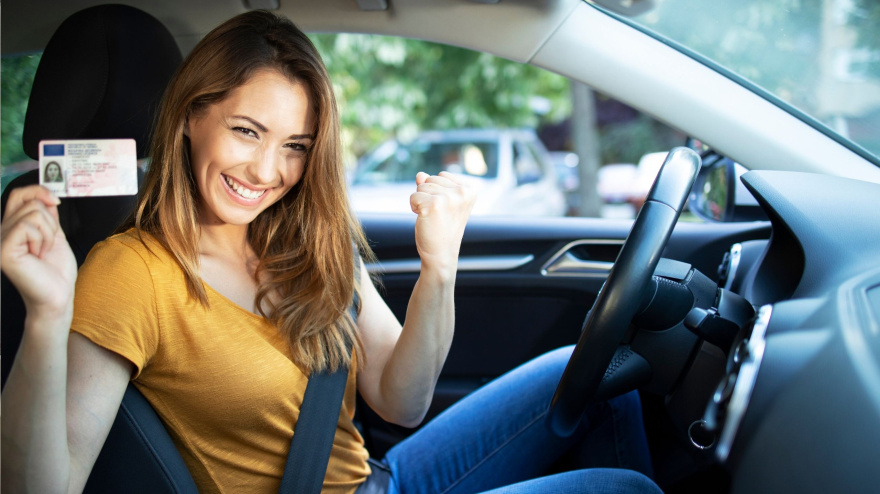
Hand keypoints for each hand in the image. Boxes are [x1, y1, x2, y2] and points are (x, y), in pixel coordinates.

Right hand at [1, 185, 76, 316]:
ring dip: (48, 233)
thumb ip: (48, 215)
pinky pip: (28, 227)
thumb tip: (47, 196)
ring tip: (42, 252)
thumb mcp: (54, 234)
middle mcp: (1, 231)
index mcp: (12, 226)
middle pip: (30, 202)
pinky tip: (38, 256)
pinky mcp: (3, 249)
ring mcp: (0, 240)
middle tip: (48, 243)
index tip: (56, 202)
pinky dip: (42, 239)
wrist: (57, 295)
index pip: (18, 194)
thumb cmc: (56, 270)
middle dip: (50, 221)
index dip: (38, 191)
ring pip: (33, 213)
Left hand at [409, 172, 475, 274]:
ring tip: (432, 218)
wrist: (441, 254)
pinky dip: (414, 208)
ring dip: (421, 202)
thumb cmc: (441, 229)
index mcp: (469, 190)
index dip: (437, 192)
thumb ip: (432, 186)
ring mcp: (448, 198)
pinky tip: (425, 219)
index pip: (442, 175)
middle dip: (428, 195)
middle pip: (430, 179)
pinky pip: (413, 196)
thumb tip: (420, 174)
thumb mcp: (442, 203)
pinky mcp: (433, 204)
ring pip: (421, 186)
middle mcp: (462, 192)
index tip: (445, 209)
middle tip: (437, 215)